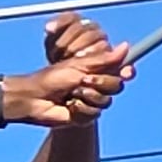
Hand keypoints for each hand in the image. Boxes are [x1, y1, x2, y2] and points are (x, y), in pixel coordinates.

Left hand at [12, 13, 131, 124]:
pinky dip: (81, 108)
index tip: (127, 72)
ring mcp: (92, 101)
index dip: (126, 72)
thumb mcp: (79, 65)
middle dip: (100, 82)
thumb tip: (125, 46)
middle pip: (117, 86)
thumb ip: (104, 59)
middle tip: (83, 80)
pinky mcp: (86, 115)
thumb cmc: (52, 78)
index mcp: (96, 70)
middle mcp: (97, 85)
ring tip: (71, 93)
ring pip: (106, 101)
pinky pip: (94, 113)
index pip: (121, 71)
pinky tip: (69, 105)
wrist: (35, 98)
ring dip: (88, 96)